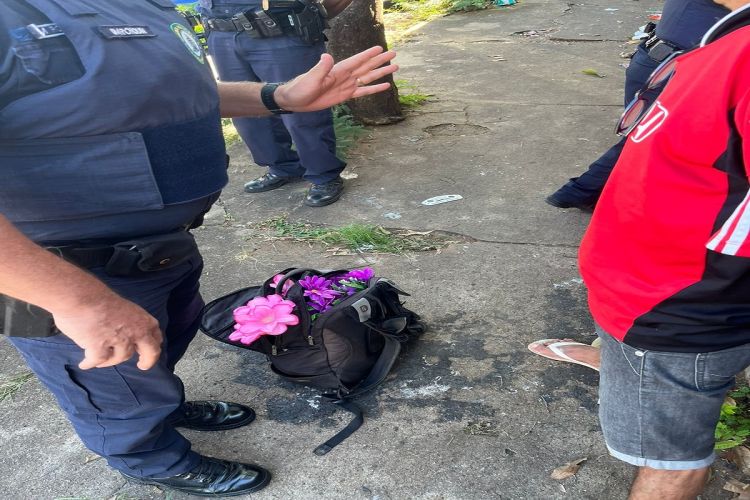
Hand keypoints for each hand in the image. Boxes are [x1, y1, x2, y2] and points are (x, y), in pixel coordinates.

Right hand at [52, 293, 162, 370]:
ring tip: (101, 360)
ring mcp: (120, 342)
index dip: (153, 344)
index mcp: (142, 320)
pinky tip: (84, 364)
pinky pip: (97, 361)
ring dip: (110, 360)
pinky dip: (89, 363)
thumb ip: (128, 322)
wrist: (79, 297)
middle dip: (148, 361)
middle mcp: (136, 332)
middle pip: (151, 353)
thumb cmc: (96, 298)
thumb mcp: (123, 308)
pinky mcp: (101, 350)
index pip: (156, 336)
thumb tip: (125, 332)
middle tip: (142, 366)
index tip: (149, 350)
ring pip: (119, 358)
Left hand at [274, 46, 397, 111]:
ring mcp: (346, 85)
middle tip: (394, 53)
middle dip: (380, 60)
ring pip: (368, 77)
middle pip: (366, 66)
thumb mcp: (311, 78)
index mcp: (338, 70)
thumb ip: (321, 68)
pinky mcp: (345, 96)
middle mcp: (344, 76)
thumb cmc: (300, 88)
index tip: (380, 48)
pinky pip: (363, 91)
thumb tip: (328, 56)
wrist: (294, 101)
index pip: (356, 60)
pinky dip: (374, 89)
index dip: (368, 55)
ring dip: (380, 72)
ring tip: (395, 67)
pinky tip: (384, 86)